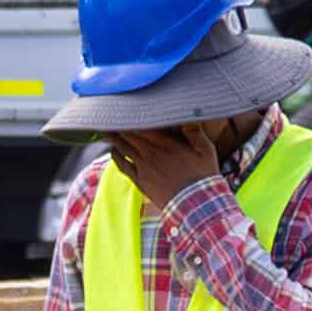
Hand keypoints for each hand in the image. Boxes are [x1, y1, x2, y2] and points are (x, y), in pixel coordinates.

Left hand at [110, 120, 227, 202]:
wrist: (195, 204)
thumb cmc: (203, 176)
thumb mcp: (205, 150)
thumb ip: (195, 131)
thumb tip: (190, 114)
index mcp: (165, 143)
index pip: (142, 124)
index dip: (131, 115)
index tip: (124, 106)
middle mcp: (150, 154)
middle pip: (128, 134)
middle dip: (118, 124)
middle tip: (108, 114)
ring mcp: (143, 168)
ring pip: (122, 148)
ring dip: (113, 137)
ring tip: (105, 128)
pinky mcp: (140, 181)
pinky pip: (123, 166)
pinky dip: (116, 156)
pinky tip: (113, 150)